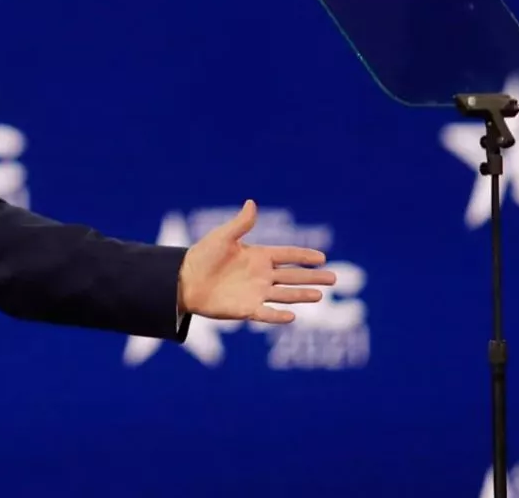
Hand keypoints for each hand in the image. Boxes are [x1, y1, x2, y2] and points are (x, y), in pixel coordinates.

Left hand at [177, 199, 335, 322]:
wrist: (184, 280)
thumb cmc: (202, 256)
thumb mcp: (222, 237)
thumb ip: (240, 224)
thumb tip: (252, 202)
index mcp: (258, 256)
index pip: (287, 255)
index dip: (304, 256)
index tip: (323, 257)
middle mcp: (261, 275)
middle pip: (293, 277)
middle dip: (313, 277)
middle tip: (334, 278)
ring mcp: (256, 293)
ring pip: (285, 295)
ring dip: (302, 295)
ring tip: (320, 295)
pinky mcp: (246, 309)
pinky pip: (266, 313)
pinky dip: (278, 316)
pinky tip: (292, 316)